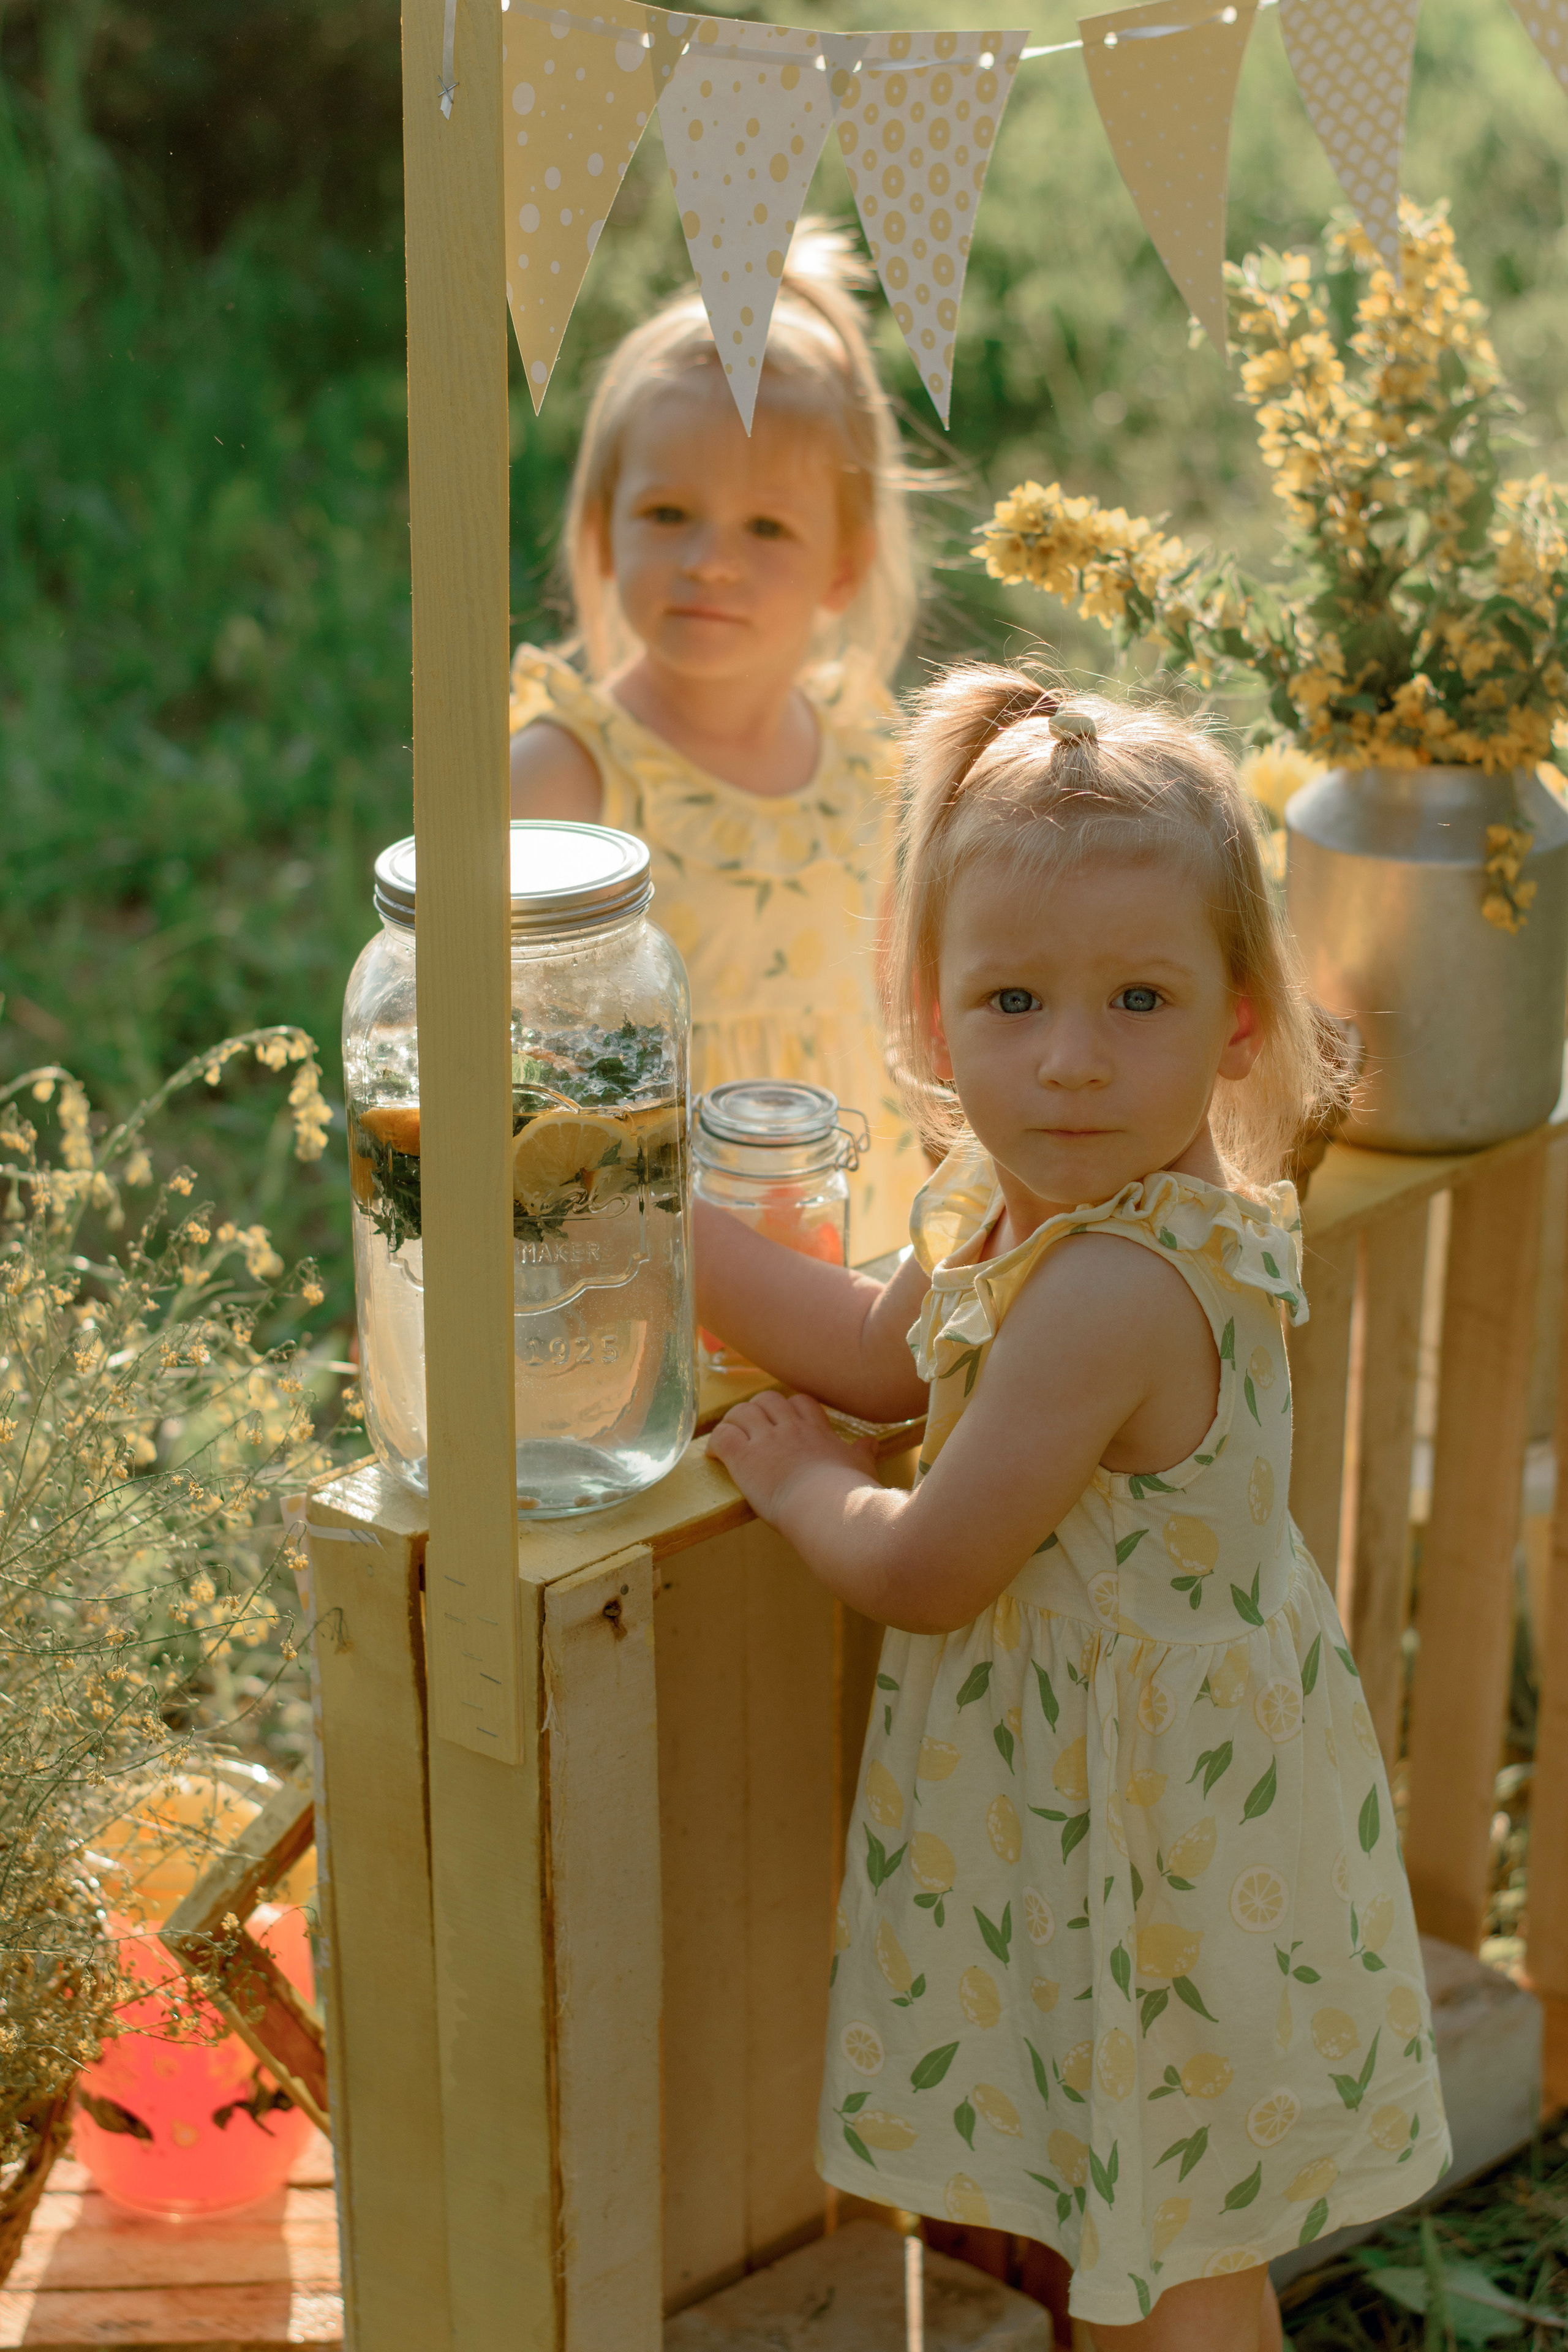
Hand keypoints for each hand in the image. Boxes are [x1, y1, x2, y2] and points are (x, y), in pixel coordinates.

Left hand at [707, 1390, 876, 1525]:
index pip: (800, 1402)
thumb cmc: (848, 1493)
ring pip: (741, 1411)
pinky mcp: (745, 1457)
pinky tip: (715, 1456)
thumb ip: (863, 1453)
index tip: (785, 1421)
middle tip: (753, 1428)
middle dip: (758, 1409)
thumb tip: (872, 1443)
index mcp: (817, 1431)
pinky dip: (715, 1443)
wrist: (826, 1508)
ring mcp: (766, 1440)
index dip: (789, 1408)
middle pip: (768, 1399)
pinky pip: (722, 1437)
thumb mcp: (861, 1468)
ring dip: (733, 1421)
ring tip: (730, 1436)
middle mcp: (790, 1428)